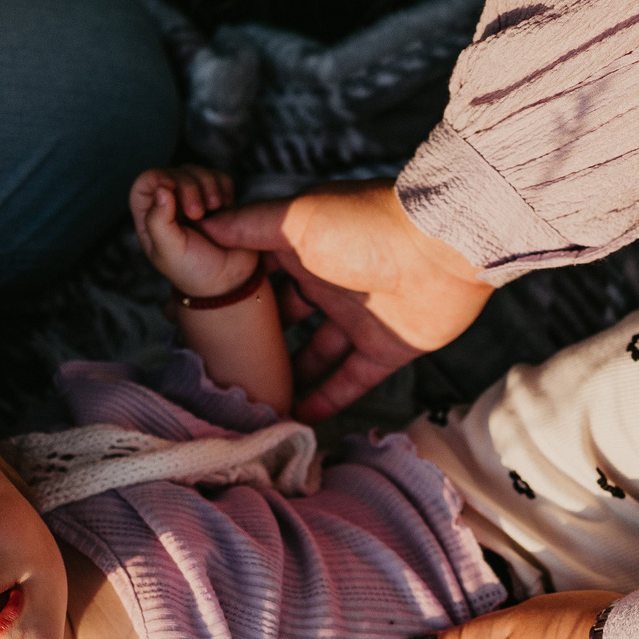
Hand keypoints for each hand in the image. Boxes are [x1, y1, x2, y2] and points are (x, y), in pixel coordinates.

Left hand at [129, 166, 246, 295]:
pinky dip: (223, 186)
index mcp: (150, 217)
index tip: (170, 187)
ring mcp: (194, 199)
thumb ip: (158, 221)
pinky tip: (225, 206)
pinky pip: (219, 177)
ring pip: (197, 171)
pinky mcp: (217, 197)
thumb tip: (161, 190)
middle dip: (188, 186)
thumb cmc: (193, 271)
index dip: (156, 177)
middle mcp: (170, 205)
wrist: (228, 281)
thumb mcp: (169, 251)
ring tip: (215, 208)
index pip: (145, 183)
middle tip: (198, 213)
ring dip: (208, 184)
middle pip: (174, 172)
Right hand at [203, 180, 493, 421]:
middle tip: (220, 364)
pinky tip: (297, 418)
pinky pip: (350, 380)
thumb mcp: (295, 219)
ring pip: (315, 353)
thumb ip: (247, 226)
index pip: (259, 269)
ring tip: (255, 398)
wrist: (442, 249)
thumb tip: (202, 229)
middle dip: (256, 338)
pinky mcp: (385, 347)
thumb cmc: (365, 226)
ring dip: (289, 374)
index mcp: (305, 246)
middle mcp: (329, 280)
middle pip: (284, 316)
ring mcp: (358, 316)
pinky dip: (326, 400)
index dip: (230, 289)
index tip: (196, 313)